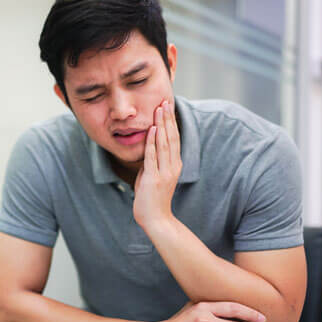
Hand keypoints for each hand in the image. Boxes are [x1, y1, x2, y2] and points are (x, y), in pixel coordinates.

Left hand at [133, 100, 181, 227]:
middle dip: (168, 118)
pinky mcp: (154, 179)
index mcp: (174, 165)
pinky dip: (153, 142)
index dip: (171, 123)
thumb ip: (151, 163)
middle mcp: (172, 167)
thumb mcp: (153, 177)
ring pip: (164, 144)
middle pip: (172, 138)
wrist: (156, 220)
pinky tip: (153, 129)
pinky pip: (153, 157)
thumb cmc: (153, 199)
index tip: (167, 107)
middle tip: (166, 100)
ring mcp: (164, 173)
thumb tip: (147, 148)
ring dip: (162, 125)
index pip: (174, 139)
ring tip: (160, 109)